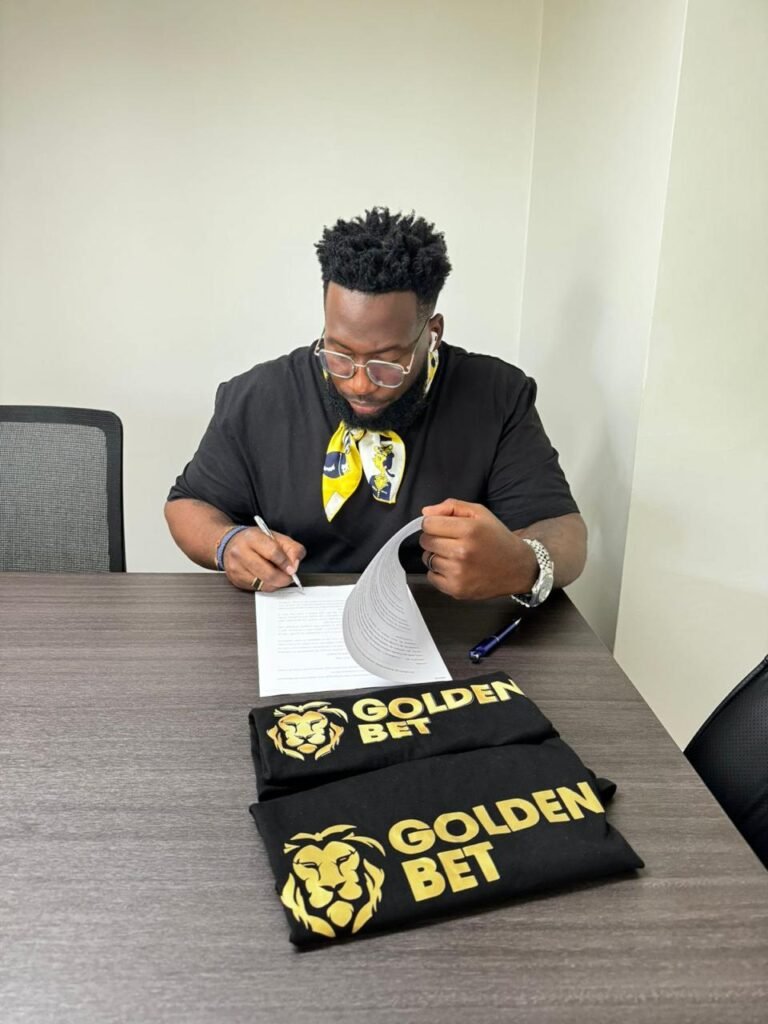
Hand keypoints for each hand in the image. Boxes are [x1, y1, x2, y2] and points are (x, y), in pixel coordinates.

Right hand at [223, 527, 305, 592]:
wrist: (230, 544)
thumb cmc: (255, 541)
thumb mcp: (276, 537)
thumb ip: (292, 548)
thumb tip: (295, 565)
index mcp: (252, 538)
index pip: (273, 552)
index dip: (286, 563)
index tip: (292, 569)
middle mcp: (241, 552)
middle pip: (268, 573)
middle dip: (283, 578)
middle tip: (289, 577)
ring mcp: (236, 568)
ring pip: (264, 584)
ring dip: (276, 583)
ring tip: (279, 576)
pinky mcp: (236, 580)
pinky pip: (258, 589)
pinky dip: (267, 586)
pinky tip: (268, 578)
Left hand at [420, 499, 537, 599]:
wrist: (517, 568)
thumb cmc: (497, 539)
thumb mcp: (480, 513)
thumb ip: (451, 507)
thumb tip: (425, 513)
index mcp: (469, 530)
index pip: (428, 524)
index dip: (433, 523)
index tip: (442, 526)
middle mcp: (462, 552)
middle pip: (425, 541)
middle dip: (434, 538)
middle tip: (450, 540)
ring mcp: (459, 573)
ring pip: (427, 559)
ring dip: (436, 555)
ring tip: (455, 555)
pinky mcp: (457, 589)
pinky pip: (431, 577)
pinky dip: (438, 572)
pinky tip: (455, 568)